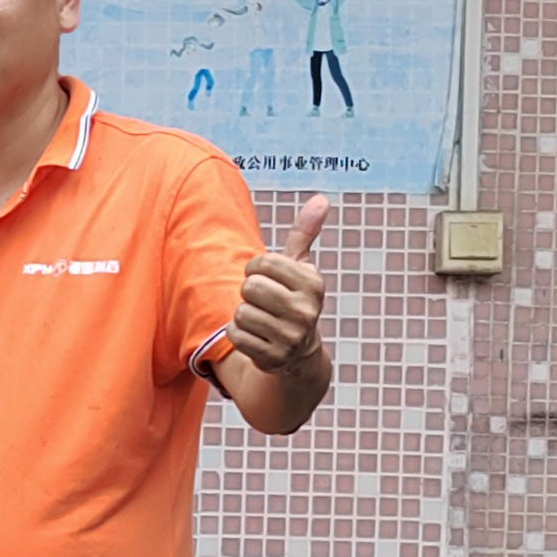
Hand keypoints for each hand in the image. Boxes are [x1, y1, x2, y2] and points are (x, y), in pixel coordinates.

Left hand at [227, 194, 327, 374]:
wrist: (298, 352)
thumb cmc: (293, 298)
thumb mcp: (300, 267)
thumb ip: (305, 233)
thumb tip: (321, 199)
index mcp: (313, 284)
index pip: (263, 263)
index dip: (256, 268)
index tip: (266, 277)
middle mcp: (306, 311)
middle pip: (250, 287)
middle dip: (249, 292)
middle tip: (262, 301)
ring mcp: (291, 337)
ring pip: (241, 312)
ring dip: (243, 314)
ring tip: (261, 319)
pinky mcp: (273, 358)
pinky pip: (235, 334)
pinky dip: (238, 333)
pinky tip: (255, 336)